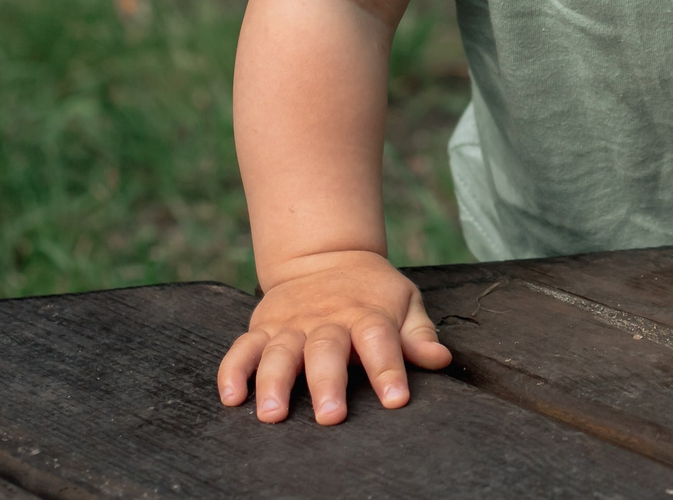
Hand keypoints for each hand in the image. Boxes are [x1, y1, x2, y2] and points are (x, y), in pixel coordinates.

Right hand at [216, 250, 450, 423]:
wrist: (326, 255)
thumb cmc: (372, 292)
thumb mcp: (404, 302)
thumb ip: (419, 334)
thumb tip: (441, 360)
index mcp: (366, 314)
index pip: (380, 340)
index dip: (388, 369)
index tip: (396, 400)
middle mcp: (326, 320)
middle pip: (326, 350)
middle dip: (327, 384)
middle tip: (331, 417)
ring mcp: (291, 324)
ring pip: (279, 352)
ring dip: (274, 382)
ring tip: (273, 413)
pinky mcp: (263, 327)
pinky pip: (242, 348)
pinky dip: (233, 371)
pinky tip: (231, 397)